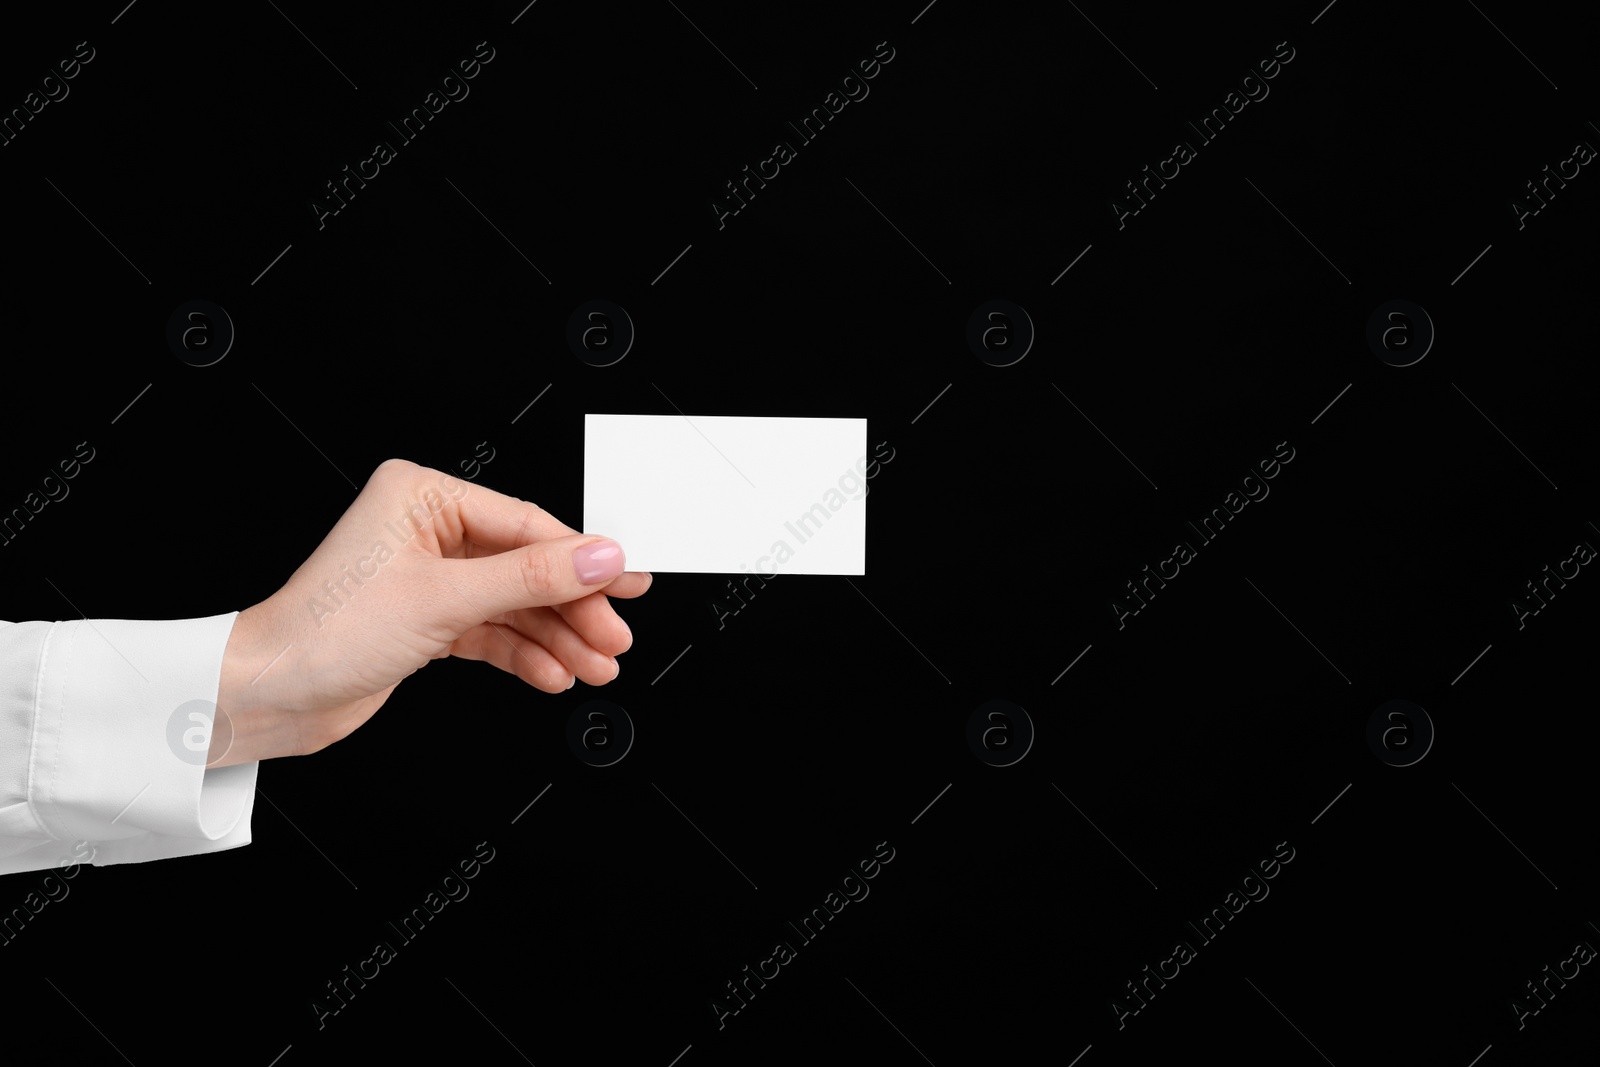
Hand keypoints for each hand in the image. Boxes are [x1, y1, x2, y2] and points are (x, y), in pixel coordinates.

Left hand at [210, 459, 648, 765]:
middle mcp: (426, 529)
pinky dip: (525, 654)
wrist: (267, 696)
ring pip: (514, 603)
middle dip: (573, 608)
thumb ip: (530, 579)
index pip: (525, 525)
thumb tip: (599, 557)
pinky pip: (492, 631)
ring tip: (594, 665)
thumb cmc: (324, 633)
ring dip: (556, 638)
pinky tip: (554, 674)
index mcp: (422, 496)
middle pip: (526, 566)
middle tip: (615, 636)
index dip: (582, 559)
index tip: (627, 581)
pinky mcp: (427, 620)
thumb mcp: (444, 600)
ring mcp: (428, 576)